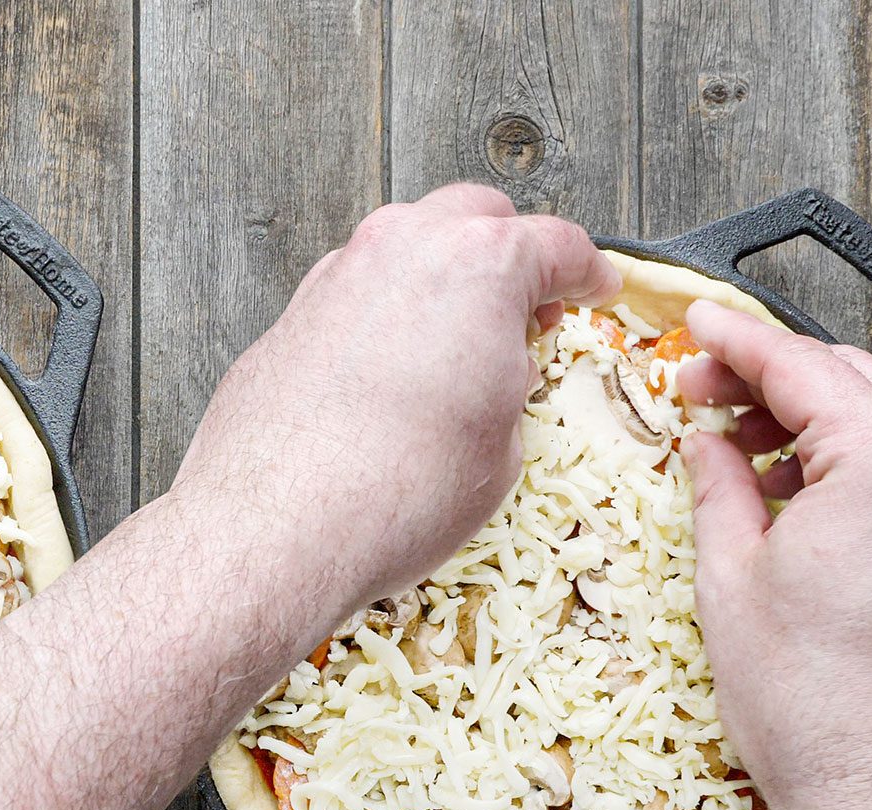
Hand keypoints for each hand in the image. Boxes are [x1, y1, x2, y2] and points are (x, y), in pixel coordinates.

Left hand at [170, 184, 617, 608]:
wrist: (277, 528)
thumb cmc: (396, 492)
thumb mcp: (500, 448)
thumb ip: (506, 388)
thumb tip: (492, 381)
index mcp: (479, 263)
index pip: (556, 244)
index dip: (587, 272)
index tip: (594, 289)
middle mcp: (401, 249)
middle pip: (472, 219)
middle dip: (507, 255)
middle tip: (528, 314)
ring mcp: (335, 277)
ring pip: (402, 250)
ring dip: (436, 282)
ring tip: (454, 349)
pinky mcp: (287, 319)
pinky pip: (351, 298)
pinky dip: (381, 319)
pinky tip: (390, 375)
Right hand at [678, 299, 871, 809]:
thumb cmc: (812, 703)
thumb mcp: (729, 578)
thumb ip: (716, 486)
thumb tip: (703, 442)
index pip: (802, 368)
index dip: (736, 340)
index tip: (694, 323)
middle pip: (847, 376)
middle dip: (766, 374)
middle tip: (693, 388)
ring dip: (804, 409)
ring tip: (729, 435)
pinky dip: (839, 449)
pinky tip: (779, 478)